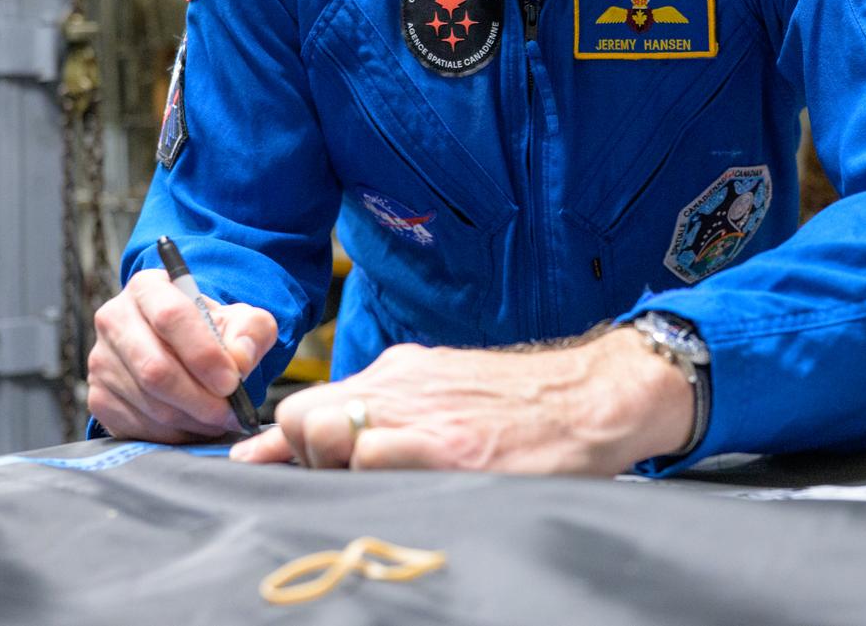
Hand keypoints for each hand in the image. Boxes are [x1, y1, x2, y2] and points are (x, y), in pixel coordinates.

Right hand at [88, 269, 277, 442]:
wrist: (181, 351)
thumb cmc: (211, 333)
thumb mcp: (241, 321)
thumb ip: (251, 331)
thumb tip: (240, 358)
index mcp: (148, 288)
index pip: (171, 317)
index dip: (204, 354)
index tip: (232, 381)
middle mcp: (115, 319)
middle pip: (155, 368)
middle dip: (200, 398)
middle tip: (231, 412)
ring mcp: (101, 360)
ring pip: (148, 402)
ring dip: (191, 419)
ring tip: (219, 420)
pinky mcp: (98, 396)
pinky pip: (137, 425)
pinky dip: (173, 434)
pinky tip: (194, 426)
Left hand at [229, 328, 691, 473]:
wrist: (593, 396)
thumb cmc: (521, 404)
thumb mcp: (444, 390)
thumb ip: (384, 410)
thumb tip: (300, 446)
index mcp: (399, 374)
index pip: (305, 404)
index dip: (281, 448)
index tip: (271, 473)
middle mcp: (401, 387)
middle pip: (302, 418)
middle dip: (307, 456)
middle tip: (347, 481)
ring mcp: (423, 416)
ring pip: (327, 433)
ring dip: (339, 466)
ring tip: (386, 485)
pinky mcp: (450, 448)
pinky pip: (373, 457)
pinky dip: (375, 479)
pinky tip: (411, 491)